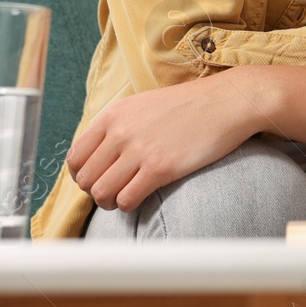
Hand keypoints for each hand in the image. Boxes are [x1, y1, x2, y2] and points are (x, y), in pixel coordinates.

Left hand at [66, 68, 267, 211]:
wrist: (229, 101)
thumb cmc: (192, 105)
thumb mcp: (146, 104)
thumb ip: (119, 125)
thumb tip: (100, 155)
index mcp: (114, 114)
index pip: (75, 157)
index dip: (81, 175)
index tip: (97, 179)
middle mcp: (121, 132)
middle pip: (85, 178)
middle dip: (95, 191)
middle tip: (113, 191)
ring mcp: (140, 150)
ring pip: (101, 193)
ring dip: (110, 202)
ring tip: (125, 198)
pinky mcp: (160, 167)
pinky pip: (127, 199)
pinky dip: (129, 205)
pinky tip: (141, 198)